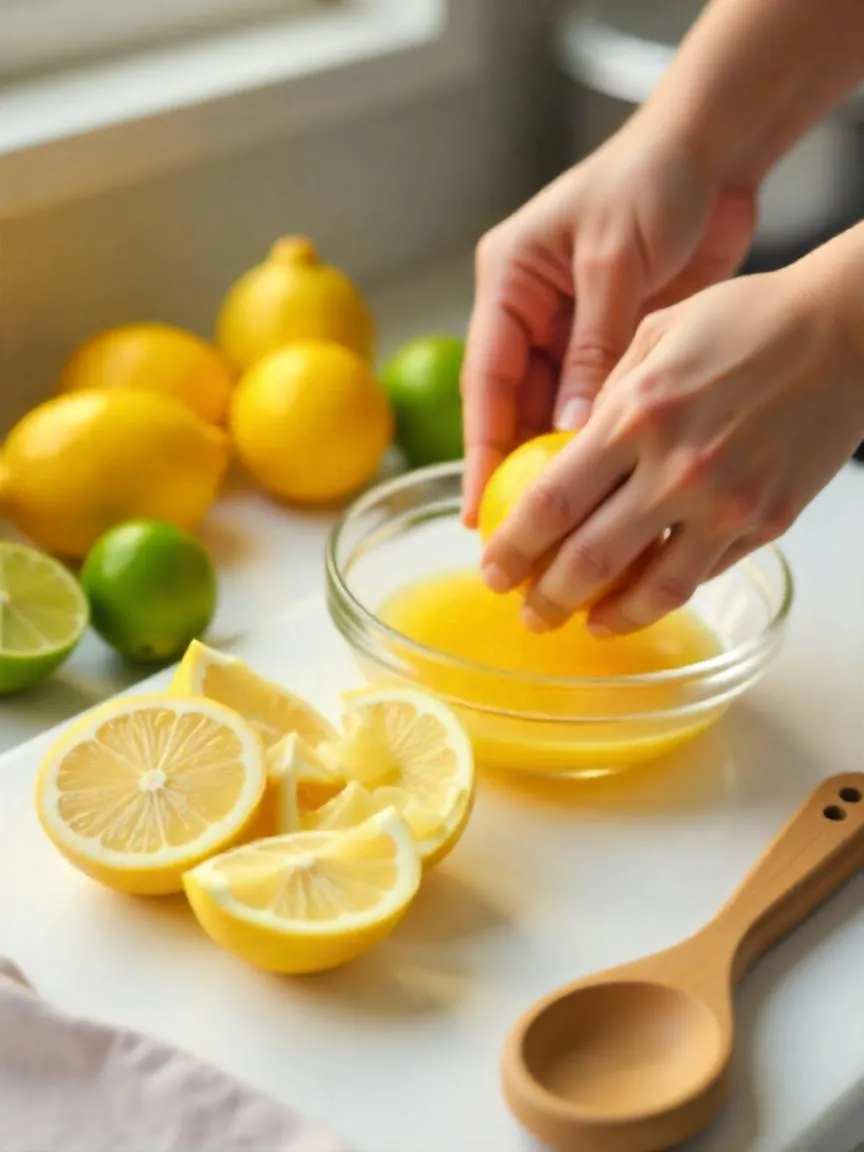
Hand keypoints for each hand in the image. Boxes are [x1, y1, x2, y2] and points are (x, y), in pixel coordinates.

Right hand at [460, 118, 755, 524]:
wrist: (712, 151)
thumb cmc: (652, 180)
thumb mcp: (614, 262)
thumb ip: (592, 347)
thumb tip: (570, 431)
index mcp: (510, 281)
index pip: (485, 379)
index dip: (481, 449)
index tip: (480, 509)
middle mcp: (532, 311)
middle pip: (515, 405)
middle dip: (518, 467)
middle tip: (524, 532)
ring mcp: (572, 329)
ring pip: (555, 410)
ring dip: (560, 459)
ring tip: (565, 520)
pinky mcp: (611, 339)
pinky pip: (597, 401)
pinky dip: (599, 438)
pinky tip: (607, 479)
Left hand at [480, 258, 863, 635]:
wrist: (845, 331)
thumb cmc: (746, 321)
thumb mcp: (656, 336)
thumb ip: (606, 398)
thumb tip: (561, 450)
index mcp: (636, 415)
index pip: (552, 501)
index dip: (513, 547)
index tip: (492, 570)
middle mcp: (677, 468)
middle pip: (589, 559)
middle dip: (546, 598)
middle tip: (527, 613)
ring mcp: (727, 503)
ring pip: (652, 588)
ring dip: (606, 617)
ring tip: (582, 626)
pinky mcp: (768, 522)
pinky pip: (703, 573)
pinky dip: (664, 594)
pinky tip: (641, 600)